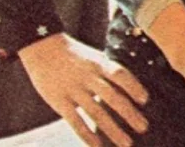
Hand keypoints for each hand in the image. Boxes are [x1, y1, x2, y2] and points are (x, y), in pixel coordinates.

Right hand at [18, 33, 148, 146]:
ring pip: (96, 112)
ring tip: (126, 143)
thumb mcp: (90, 56)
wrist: (40, 46)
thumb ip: (106, 71)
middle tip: (143, 127)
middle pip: (112, 97)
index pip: (119, 74)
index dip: (134, 87)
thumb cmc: (71, 54)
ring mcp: (72, 89)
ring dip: (114, 130)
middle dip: (129, 114)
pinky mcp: (59, 100)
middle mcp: (86, 76)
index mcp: (96, 63)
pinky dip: (88, 136)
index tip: (144, 100)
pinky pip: (76, 121)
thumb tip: (128, 90)